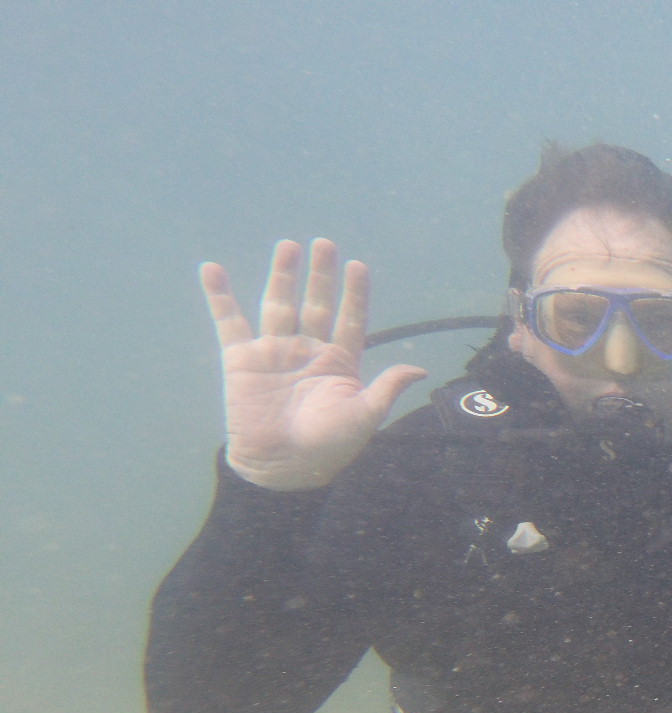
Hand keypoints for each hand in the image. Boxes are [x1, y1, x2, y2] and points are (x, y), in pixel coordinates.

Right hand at [204, 238, 426, 490]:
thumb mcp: (364, 417)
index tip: (358, 266)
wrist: (282, 467)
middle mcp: (308, 351)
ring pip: (279, 305)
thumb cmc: (328, 448)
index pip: (350, 320)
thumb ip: (386, 389)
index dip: (355, 294)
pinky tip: (211, 269)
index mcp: (339, 363)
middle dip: (321, 275)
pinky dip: (218, 295)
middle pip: (316, 304)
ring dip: (282, 276)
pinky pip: (228, 321)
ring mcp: (274, 351)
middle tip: (324, 244)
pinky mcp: (241, 359)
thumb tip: (418, 370)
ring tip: (288, 247)